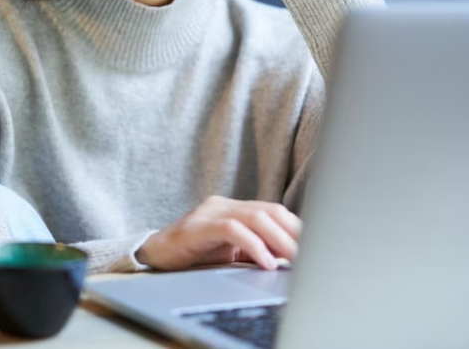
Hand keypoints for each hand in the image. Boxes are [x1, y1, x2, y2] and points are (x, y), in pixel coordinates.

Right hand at [136, 196, 300, 270]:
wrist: (152, 257)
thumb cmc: (192, 257)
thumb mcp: (229, 254)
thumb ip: (256, 251)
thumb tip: (291, 261)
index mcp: (234, 209)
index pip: (274, 212)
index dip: (298, 229)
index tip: (317, 248)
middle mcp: (224, 205)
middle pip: (269, 211)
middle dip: (294, 234)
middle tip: (312, 256)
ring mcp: (209, 212)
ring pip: (255, 217)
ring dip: (280, 240)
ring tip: (295, 260)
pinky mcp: (197, 226)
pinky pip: (232, 230)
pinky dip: (253, 246)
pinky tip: (266, 262)